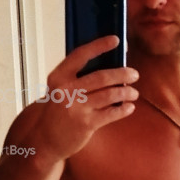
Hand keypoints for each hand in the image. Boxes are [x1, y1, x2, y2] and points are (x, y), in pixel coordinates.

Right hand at [29, 36, 137, 161]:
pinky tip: (129, 107)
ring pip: (110, 94)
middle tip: (134, 74)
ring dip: (127, 92)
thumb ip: (78, 78)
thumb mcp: (60, 90)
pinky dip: (123, 109)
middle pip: (102, 77)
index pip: (80, 55)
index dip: (99, 46)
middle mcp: (66, 90)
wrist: (44, 139)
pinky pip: (112, 113)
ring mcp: (76, 108)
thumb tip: (111, 65)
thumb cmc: (57, 111)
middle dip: (122, 74)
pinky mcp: (86, 124)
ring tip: (133, 93)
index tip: (116, 40)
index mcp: (58, 77)